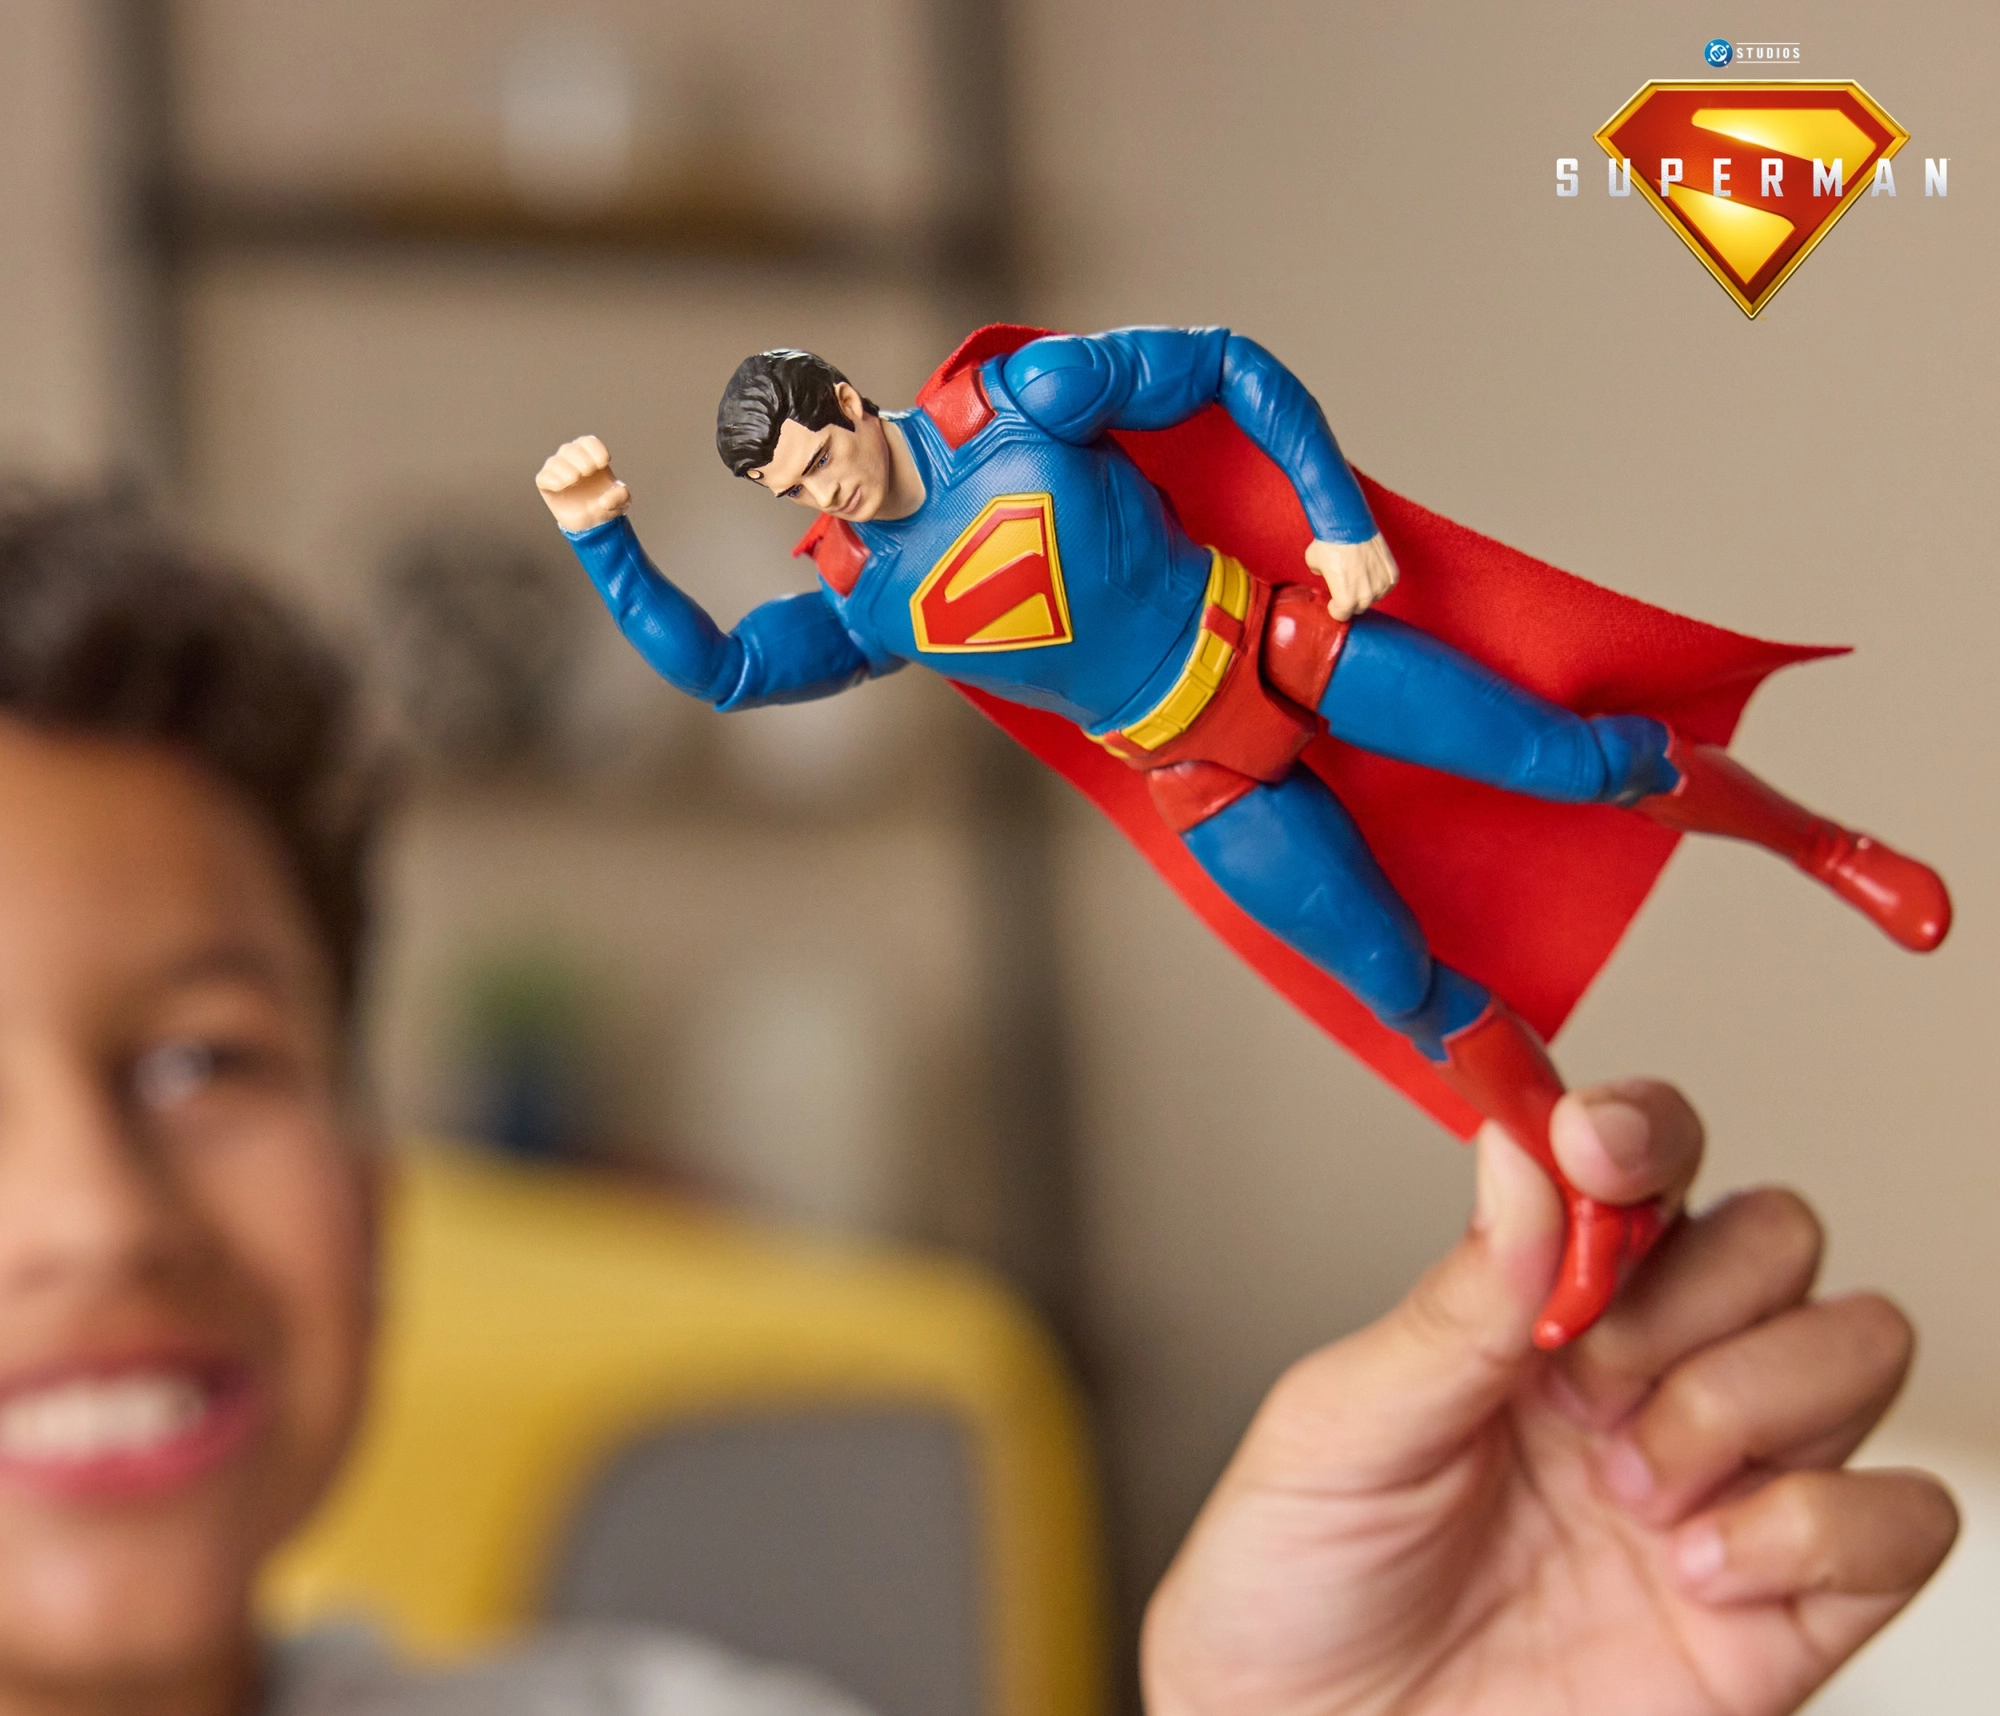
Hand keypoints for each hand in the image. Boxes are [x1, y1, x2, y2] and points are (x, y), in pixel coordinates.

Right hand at [535, 435, 631, 531]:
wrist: (593, 521)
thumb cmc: (607, 502)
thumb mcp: (623, 499)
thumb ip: (620, 495)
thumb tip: (604, 501)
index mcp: (590, 455)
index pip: (588, 442)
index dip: (595, 449)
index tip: (603, 463)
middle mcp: (571, 459)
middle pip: (571, 449)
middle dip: (581, 459)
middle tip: (588, 472)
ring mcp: (557, 470)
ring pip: (556, 462)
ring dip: (565, 468)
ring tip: (575, 478)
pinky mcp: (546, 484)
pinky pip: (543, 478)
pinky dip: (551, 479)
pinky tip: (562, 485)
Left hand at [1143, 1085, 1956, 1715]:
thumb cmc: (1297, 1591)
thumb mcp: (1338, 1428)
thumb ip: (1452, 1302)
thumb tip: (1521, 1153)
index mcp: (1531, 1312)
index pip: (1640, 1168)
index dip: (1642, 1130)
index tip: (1597, 1143)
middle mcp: (1641, 1378)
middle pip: (1774, 1235)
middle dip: (1692, 1288)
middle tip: (1579, 1376)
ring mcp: (1720, 1488)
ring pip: (1857, 1344)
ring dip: (1747, 1398)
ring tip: (1629, 1481)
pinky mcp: (1783, 1615)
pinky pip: (1903, 1519)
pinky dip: (1821, 1524)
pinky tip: (1699, 1567)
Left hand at [1304, 533, 1397, 618]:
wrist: (1348, 524)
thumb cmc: (1329, 544)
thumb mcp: (1315, 565)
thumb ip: (1322, 577)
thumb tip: (1328, 576)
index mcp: (1346, 600)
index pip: (1342, 615)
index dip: (1335, 608)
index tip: (1333, 600)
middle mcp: (1366, 596)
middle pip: (1358, 607)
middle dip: (1351, 600)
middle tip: (1346, 586)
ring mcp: (1381, 585)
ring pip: (1374, 597)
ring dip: (1366, 590)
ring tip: (1358, 575)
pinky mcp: (1392, 574)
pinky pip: (1387, 586)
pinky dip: (1380, 581)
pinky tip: (1370, 571)